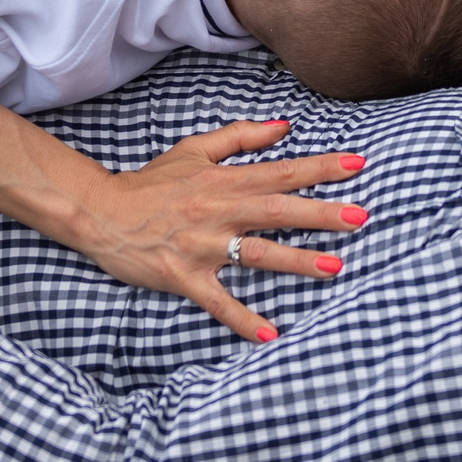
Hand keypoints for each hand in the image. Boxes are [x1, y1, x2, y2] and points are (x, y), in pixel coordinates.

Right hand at [71, 119, 368, 343]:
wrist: (101, 212)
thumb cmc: (151, 182)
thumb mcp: (194, 149)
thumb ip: (241, 137)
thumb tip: (284, 126)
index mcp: (223, 180)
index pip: (280, 171)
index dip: (319, 168)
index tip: (357, 166)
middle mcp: (217, 211)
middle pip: (276, 210)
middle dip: (320, 214)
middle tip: (360, 217)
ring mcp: (202, 246)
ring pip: (256, 254)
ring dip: (296, 261)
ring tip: (334, 267)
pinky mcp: (185, 277)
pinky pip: (218, 302)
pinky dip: (243, 320)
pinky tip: (271, 335)